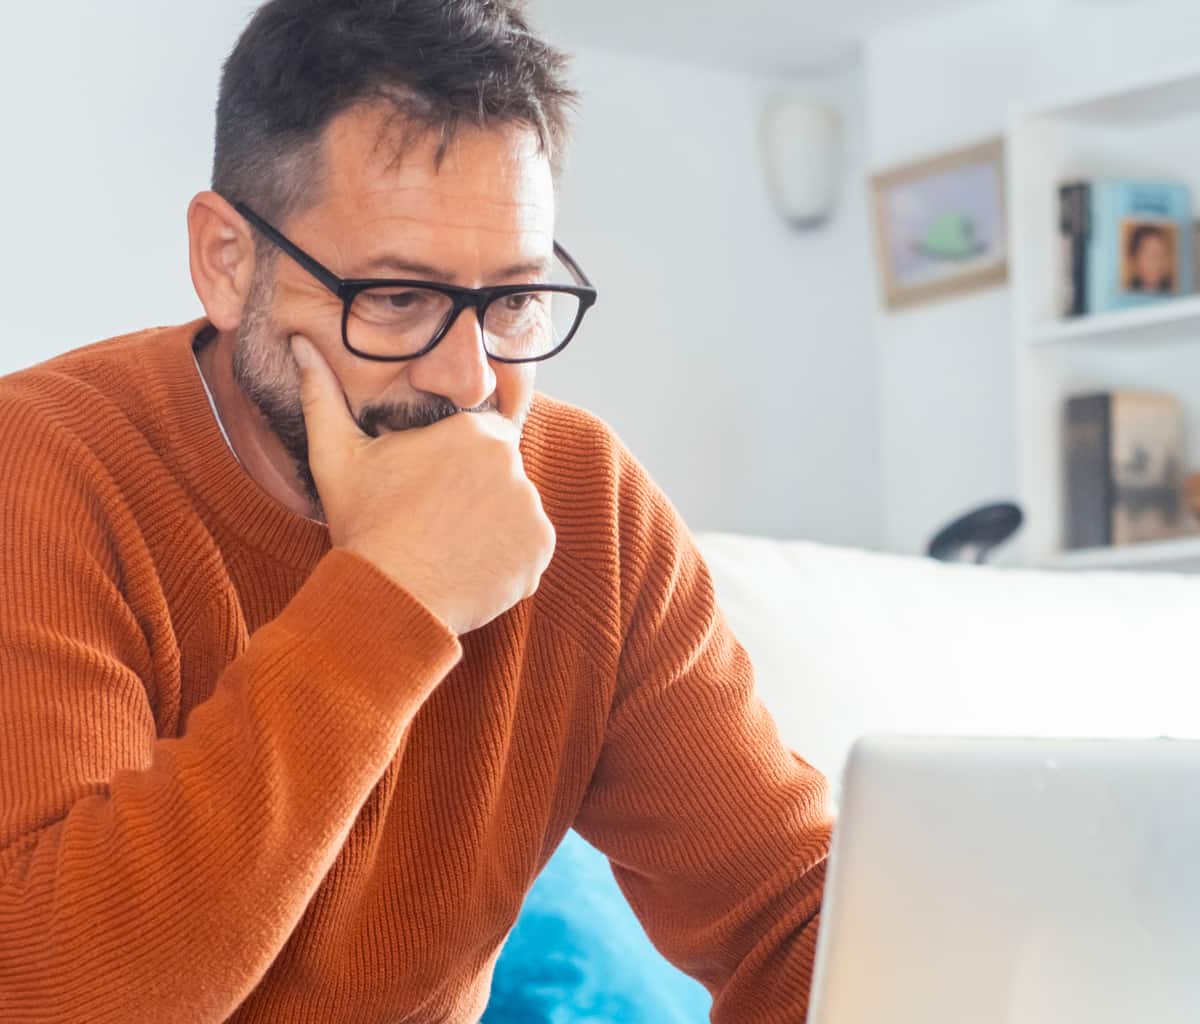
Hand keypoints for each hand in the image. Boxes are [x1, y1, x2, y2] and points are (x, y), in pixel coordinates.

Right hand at [290, 336, 555, 634]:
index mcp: (474, 430)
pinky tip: (467, 569)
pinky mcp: (539, 551)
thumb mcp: (336, 455)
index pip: (480, 436)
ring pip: (515, 511)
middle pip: (500, 473)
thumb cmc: (363, 524)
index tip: (430, 487)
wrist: (387, 597)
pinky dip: (506, 561)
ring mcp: (531, 509)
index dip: (454, 462)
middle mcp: (513, 463)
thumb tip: (300, 345)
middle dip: (476, 492)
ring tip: (449, 546)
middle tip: (437, 520)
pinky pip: (528, 550)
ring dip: (492, 526)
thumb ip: (323, 395)